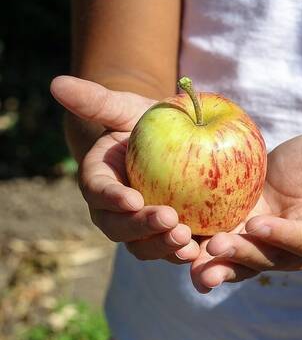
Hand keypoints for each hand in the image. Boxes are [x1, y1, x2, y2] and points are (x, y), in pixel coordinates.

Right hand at [51, 76, 198, 262]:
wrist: (174, 144)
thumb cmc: (147, 123)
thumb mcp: (127, 108)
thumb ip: (97, 101)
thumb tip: (57, 82)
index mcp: (99, 182)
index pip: (99, 193)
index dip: (113, 199)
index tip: (132, 199)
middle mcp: (115, 213)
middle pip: (121, 229)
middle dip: (142, 229)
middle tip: (170, 220)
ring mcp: (142, 231)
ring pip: (146, 247)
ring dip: (164, 247)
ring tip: (187, 242)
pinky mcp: (169, 238)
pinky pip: (174, 252)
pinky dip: (187, 257)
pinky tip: (205, 253)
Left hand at [190, 132, 301, 291]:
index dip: (283, 236)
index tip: (260, 225)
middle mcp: (290, 247)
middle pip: (266, 259)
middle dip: (242, 256)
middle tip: (216, 247)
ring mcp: (260, 247)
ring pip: (238, 264)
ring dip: (215, 266)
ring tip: (192, 264)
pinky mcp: (236, 238)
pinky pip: (217, 252)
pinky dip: (197, 253)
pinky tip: (173, 249)